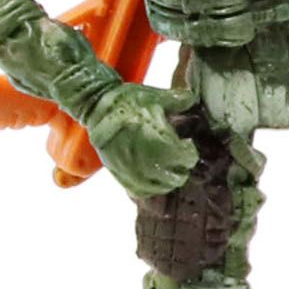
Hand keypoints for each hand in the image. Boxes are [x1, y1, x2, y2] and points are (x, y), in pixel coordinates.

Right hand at [87, 81, 200, 198]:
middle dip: (182, 168)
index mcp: (157, 140)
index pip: (186, 158)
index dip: (190, 153)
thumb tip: (194, 98)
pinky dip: (150, 188)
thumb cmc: (125, 100)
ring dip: (168, 180)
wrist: (94, 107)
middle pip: (176, 177)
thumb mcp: (154, 96)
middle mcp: (144, 159)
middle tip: (180, 158)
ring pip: (159, 188)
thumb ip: (178, 100)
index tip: (187, 145)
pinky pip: (139, 191)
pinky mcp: (118, 173)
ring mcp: (130, 169)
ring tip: (168, 168)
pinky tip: (153, 177)